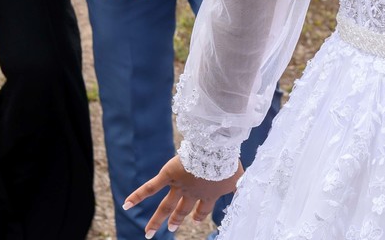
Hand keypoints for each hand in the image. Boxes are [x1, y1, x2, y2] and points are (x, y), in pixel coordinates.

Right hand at [124, 155, 243, 237]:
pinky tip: (126, 204)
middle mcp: (192, 193)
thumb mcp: (241, 177)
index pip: (203, 209)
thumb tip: (257, 188)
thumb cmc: (229, 163)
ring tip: (148, 233)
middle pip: (182, 210)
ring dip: (156, 220)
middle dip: (177, 219)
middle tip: (171, 227)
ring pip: (165, 206)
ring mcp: (179, 185)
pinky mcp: (168, 175)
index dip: (200, 215)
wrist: (215, 152)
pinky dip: (138, 195)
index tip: (197, 220)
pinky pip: (150, 187)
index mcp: (209, 194)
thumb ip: (244, 184)